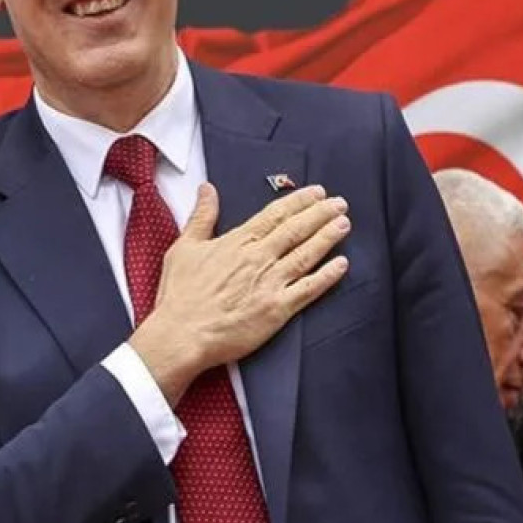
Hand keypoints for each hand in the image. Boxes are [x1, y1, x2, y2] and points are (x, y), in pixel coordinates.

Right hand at [128, 183, 349, 405]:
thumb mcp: (184, 247)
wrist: (182, 334)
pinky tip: (341, 265)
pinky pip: (309, 289)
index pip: (274, 214)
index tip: (316, 192)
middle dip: (320, 213)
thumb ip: (201, 216)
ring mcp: (270, 283)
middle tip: (339, 203)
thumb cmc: (180, 295)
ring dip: (327, 237)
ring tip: (343, 224)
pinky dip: (327, 276)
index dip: (298, 201)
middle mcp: (258, 258)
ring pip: (306, 254)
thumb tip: (207, 189)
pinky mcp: (277, 310)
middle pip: (296, 229)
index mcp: (237, 242)